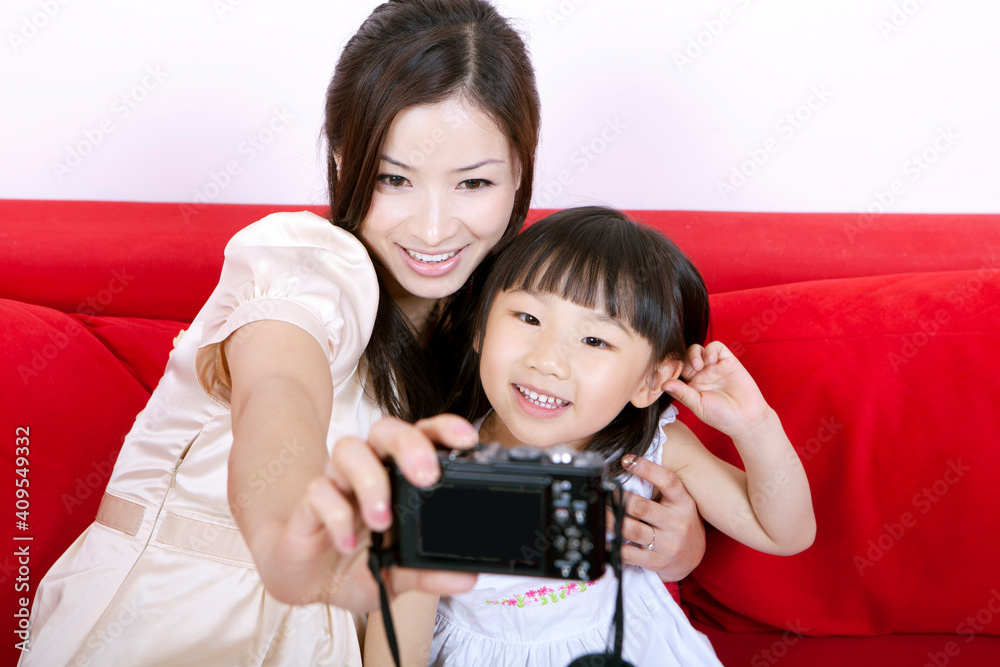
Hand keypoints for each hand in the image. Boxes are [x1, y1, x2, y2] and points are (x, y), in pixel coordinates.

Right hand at [275, 414, 478, 610]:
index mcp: (397, 475)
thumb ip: (429, 573)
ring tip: (382, 521)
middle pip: (386, 430)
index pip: (422, 436)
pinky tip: (348, 543)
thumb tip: (466, 578)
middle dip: (409, 445)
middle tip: (426, 476)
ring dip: (370, 480)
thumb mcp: (399, 574)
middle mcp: (368, 468)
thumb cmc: (357, 564)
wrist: (309, 583)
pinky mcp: (309, 502)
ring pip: (349, 449)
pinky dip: (336, 516)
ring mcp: (337, 481)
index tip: (467, 440)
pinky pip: (319, 491)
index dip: (444, 429)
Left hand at [606, 455, 705, 580]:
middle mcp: (677, 523)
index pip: (668, 482)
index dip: (648, 469)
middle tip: (602, 490)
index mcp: (684, 503)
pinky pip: (629, 554)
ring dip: (610, 520)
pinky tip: (603, 539)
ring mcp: (667, 544)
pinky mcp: (656, 561)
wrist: (694, 558)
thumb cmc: (682, 523)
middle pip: (642, 507)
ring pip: (632, 529)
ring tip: (598, 511)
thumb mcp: (680, 504)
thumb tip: (630, 466)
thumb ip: (661, 490)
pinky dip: (613, 546)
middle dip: (618, 498)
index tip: (627, 459)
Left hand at [662, 341, 771, 437]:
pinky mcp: (728, 361)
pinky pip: (716, 347)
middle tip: (686, 370)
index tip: (666, 372)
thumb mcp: (698, 405)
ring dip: (694, 353)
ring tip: (699, 366)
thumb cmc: (721, 416)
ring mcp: (714, 366)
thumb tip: (663, 384)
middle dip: (681, 359)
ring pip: (698, 349)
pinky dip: (710, 349)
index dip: (670, 368)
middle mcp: (701, 374)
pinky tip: (711, 361)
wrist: (747, 419)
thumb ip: (682, 393)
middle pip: (684, 357)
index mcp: (691, 385)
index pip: (676, 370)